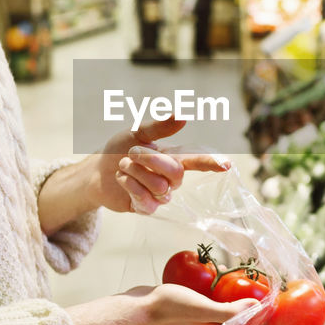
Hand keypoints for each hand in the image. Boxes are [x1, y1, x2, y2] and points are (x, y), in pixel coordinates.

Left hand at [93, 116, 229, 214]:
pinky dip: (130, 186)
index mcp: (173, 157)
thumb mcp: (136, 133)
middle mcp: (171, 178)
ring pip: (160, 188)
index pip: (197, 160)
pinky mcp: (147, 208)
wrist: (97, 171)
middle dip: (150, 160)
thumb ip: (159, 127)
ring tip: (123, 166)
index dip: (211, 162)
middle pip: (175, 173)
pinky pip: (146, 201)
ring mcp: (160, 195)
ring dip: (135, 173)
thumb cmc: (119, 150)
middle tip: (130, 152)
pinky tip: (122, 180)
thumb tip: (183, 116)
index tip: (227, 164)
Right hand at [138, 284, 302, 324]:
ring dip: (257, 315)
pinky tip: (237, 288)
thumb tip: (259, 309)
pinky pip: (227, 312)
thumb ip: (229, 311)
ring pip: (241, 323)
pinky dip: (238, 304)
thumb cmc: (168, 308)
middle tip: (292, 316)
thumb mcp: (201, 308)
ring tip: (271, 301)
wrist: (138, 308)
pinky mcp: (200, 314)